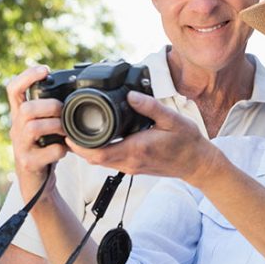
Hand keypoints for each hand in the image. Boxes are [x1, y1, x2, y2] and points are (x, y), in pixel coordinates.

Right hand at [6, 65, 67, 200]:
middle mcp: (16, 128)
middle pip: (25, 109)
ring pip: (33, 128)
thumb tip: (75, 90)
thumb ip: (52, 110)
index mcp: (20, 116)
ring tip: (66, 131)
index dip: (26, 76)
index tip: (45, 69)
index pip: (13, 90)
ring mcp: (20, 146)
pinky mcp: (28, 163)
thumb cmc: (46, 149)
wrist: (37, 182)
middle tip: (63, 111)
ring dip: (56, 126)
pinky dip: (60, 149)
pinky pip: (46, 151)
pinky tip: (65, 150)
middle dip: (49, 106)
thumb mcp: (46, 126)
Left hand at [66, 91, 218, 182]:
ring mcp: (131, 167)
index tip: (68, 131)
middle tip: (67, 127)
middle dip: (77, 146)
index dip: (78, 145)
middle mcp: (130, 162)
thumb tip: (130, 95)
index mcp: (136, 149)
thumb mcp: (172, 119)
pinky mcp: (134, 168)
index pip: (98, 153)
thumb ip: (150, 107)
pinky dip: (99, 152)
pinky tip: (99, 139)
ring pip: (100, 162)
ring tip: (78, 132)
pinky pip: (110, 162)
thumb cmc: (187, 142)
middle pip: (93, 159)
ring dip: (87, 150)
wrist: (197, 164)